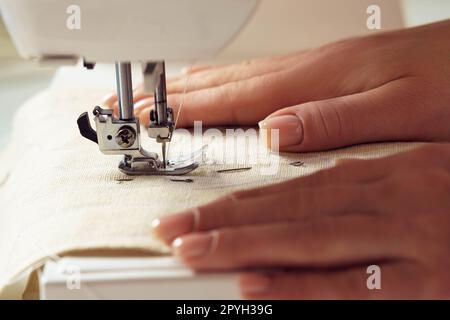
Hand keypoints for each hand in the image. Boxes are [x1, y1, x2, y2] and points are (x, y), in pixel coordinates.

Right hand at [104, 20, 449, 151]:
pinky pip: (263, 76)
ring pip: (241, 76)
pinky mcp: (324, 70)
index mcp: (318, 82)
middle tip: (141, 104)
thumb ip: (335, 121)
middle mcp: (309, 70)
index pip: (237, 98)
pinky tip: (224, 89)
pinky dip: (231, 83)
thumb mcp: (401, 112)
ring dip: (197, 86)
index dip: (189, 109)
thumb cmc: (449, 85)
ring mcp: (314, 67)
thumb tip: (276, 131)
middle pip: (227, 82)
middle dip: (177, 94)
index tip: (152, 116)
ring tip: (165, 94)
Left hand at [152, 144, 449, 298]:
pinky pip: (353, 288)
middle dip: (224, 221)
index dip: (238, 200)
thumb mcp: (412, 176)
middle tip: (174, 228)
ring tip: (194, 251)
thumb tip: (296, 203)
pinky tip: (258, 286)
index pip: (291, 188)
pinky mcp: (428, 286)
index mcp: (381, 173)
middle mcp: (386, 201)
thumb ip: (355, 189)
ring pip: (309, 241)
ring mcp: (407, 243)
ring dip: (246, 247)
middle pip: (288, 211)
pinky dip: (302, 287)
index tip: (195, 208)